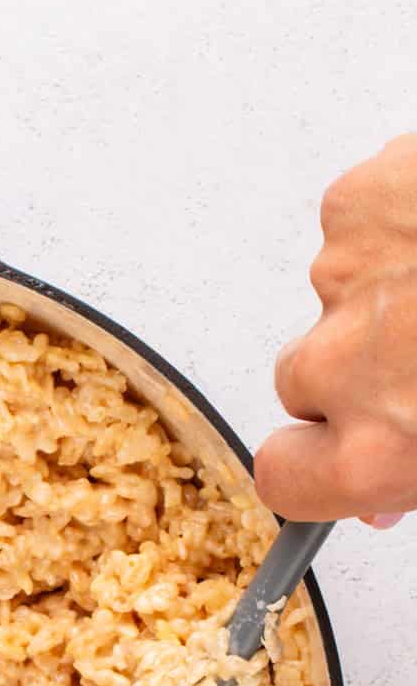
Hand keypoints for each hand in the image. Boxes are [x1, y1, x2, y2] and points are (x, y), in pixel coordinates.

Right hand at [256, 133, 416, 526]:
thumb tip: (398, 482)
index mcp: (381, 447)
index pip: (285, 476)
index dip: (308, 462)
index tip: (329, 450)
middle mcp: (343, 368)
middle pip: (303, 380)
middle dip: (357, 366)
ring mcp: (342, 280)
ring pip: (340, 296)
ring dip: (392, 287)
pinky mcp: (357, 203)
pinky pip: (360, 224)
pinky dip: (400, 220)